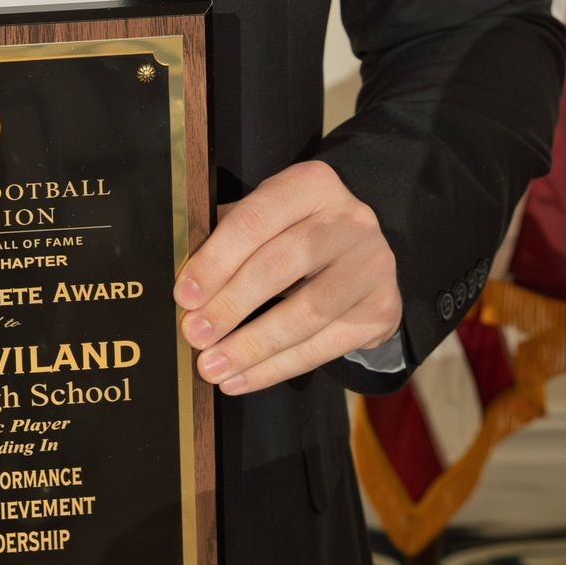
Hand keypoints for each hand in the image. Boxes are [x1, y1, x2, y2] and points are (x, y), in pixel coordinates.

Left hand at [173, 159, 401, 394]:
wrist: (364, 261)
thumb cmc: (295, 236)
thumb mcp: (266, 221)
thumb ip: (226, 240)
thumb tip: (184, 287)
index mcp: (311, 184)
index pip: (255, 220)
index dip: (216, 260)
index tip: (183, 295)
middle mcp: (350, 220)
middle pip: (281, 266)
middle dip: (230, 305)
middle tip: (194, 335)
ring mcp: (372, 265)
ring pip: (305, 313)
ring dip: (251, 346)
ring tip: (211, 367)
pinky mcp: (382, 310)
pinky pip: (323, 346)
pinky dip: (276, 368)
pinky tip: (241, 379)